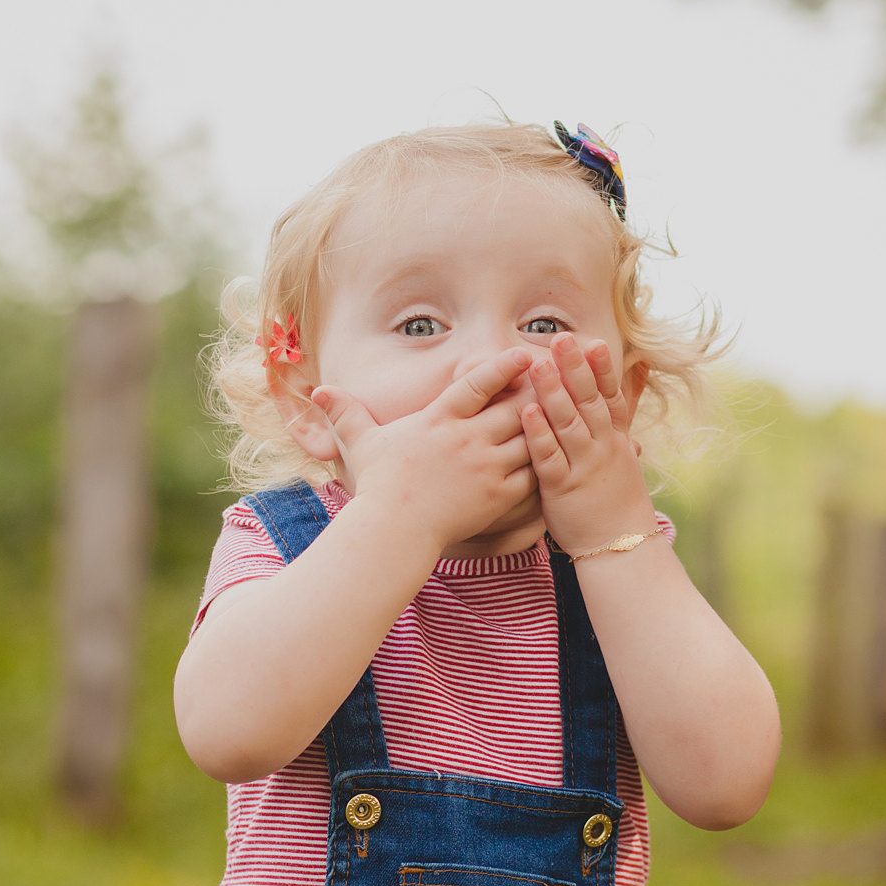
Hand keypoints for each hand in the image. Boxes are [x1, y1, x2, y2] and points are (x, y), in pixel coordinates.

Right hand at [311, 348, 537, 554]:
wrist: (393, 532)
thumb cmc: (379, 486)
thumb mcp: (361, 444)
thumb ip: (347, 414)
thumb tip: (319, 391)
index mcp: (439, 420)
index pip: (477, 384)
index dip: (503, 366)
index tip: (524, 353)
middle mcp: (467, 439)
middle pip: (515, 406)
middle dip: (536, 393)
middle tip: (557, 381)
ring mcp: (485, 468)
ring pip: (530, 438)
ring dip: (545, 427)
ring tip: (565, 415)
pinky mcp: (498, 496)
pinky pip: (533, 475)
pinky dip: (546, 464)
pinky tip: (557, 456)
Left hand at [520, 333, 655, 551]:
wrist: (621, 547)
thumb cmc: (617, 495)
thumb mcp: (626, 448)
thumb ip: (625, 407)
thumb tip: (641, 366)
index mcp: (615, 438)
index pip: (610, 396)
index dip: (602, 369)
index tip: (593, 341)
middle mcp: (602, 448)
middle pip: (589, 403)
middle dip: (575, 370)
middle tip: (561, 339)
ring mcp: (583, 468)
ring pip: (568, 425)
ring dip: (553, 394)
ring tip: (538, 366)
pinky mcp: (562, 490)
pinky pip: (549, 459)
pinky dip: (539, 435)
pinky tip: (526, 413)